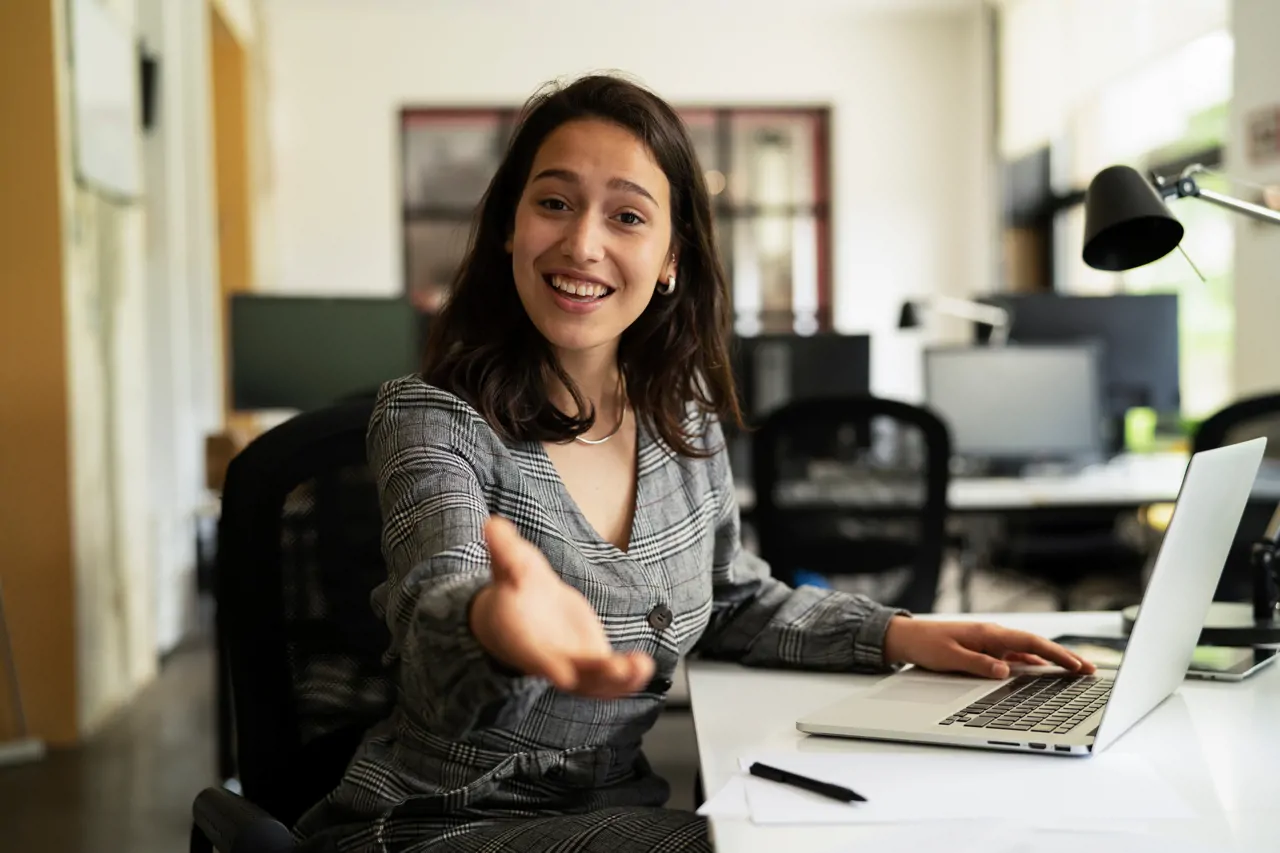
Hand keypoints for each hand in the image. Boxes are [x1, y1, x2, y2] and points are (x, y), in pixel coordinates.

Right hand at [469, 517, 654, 697]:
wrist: (522, 613)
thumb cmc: (514, 590)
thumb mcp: (509, 568)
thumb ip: (505, 551)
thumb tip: (493, 524)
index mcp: (523, 641)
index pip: (534, 656)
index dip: (547, 665)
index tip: (563, 674)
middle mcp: (549, 660)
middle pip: (573, 676)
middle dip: (597, 675)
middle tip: (619, 668)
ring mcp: (573, 665)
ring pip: (596, 682)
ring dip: (619, 680)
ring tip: (642, 667)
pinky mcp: (591, 663)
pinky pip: (610, 677)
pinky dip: (627, 676)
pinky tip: (645, 666)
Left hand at [883, 617, 1096, 678]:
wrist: (907, 637)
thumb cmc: (927, 645)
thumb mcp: (951, 658)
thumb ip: (979, 664)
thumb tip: (1006, 672)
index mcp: (989, 634)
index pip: (1031, 644)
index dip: (1057, 654)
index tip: (1078, 664)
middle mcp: (994, 635)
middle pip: (1036, 647)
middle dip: (1064, 657)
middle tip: (1090, 670)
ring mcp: (991, 642)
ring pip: (1028, 652)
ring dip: (1051, 661)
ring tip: (1075, 672)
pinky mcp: (986, 649)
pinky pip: (1015, 657)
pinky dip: (1032, 664)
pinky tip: (1043, 673)